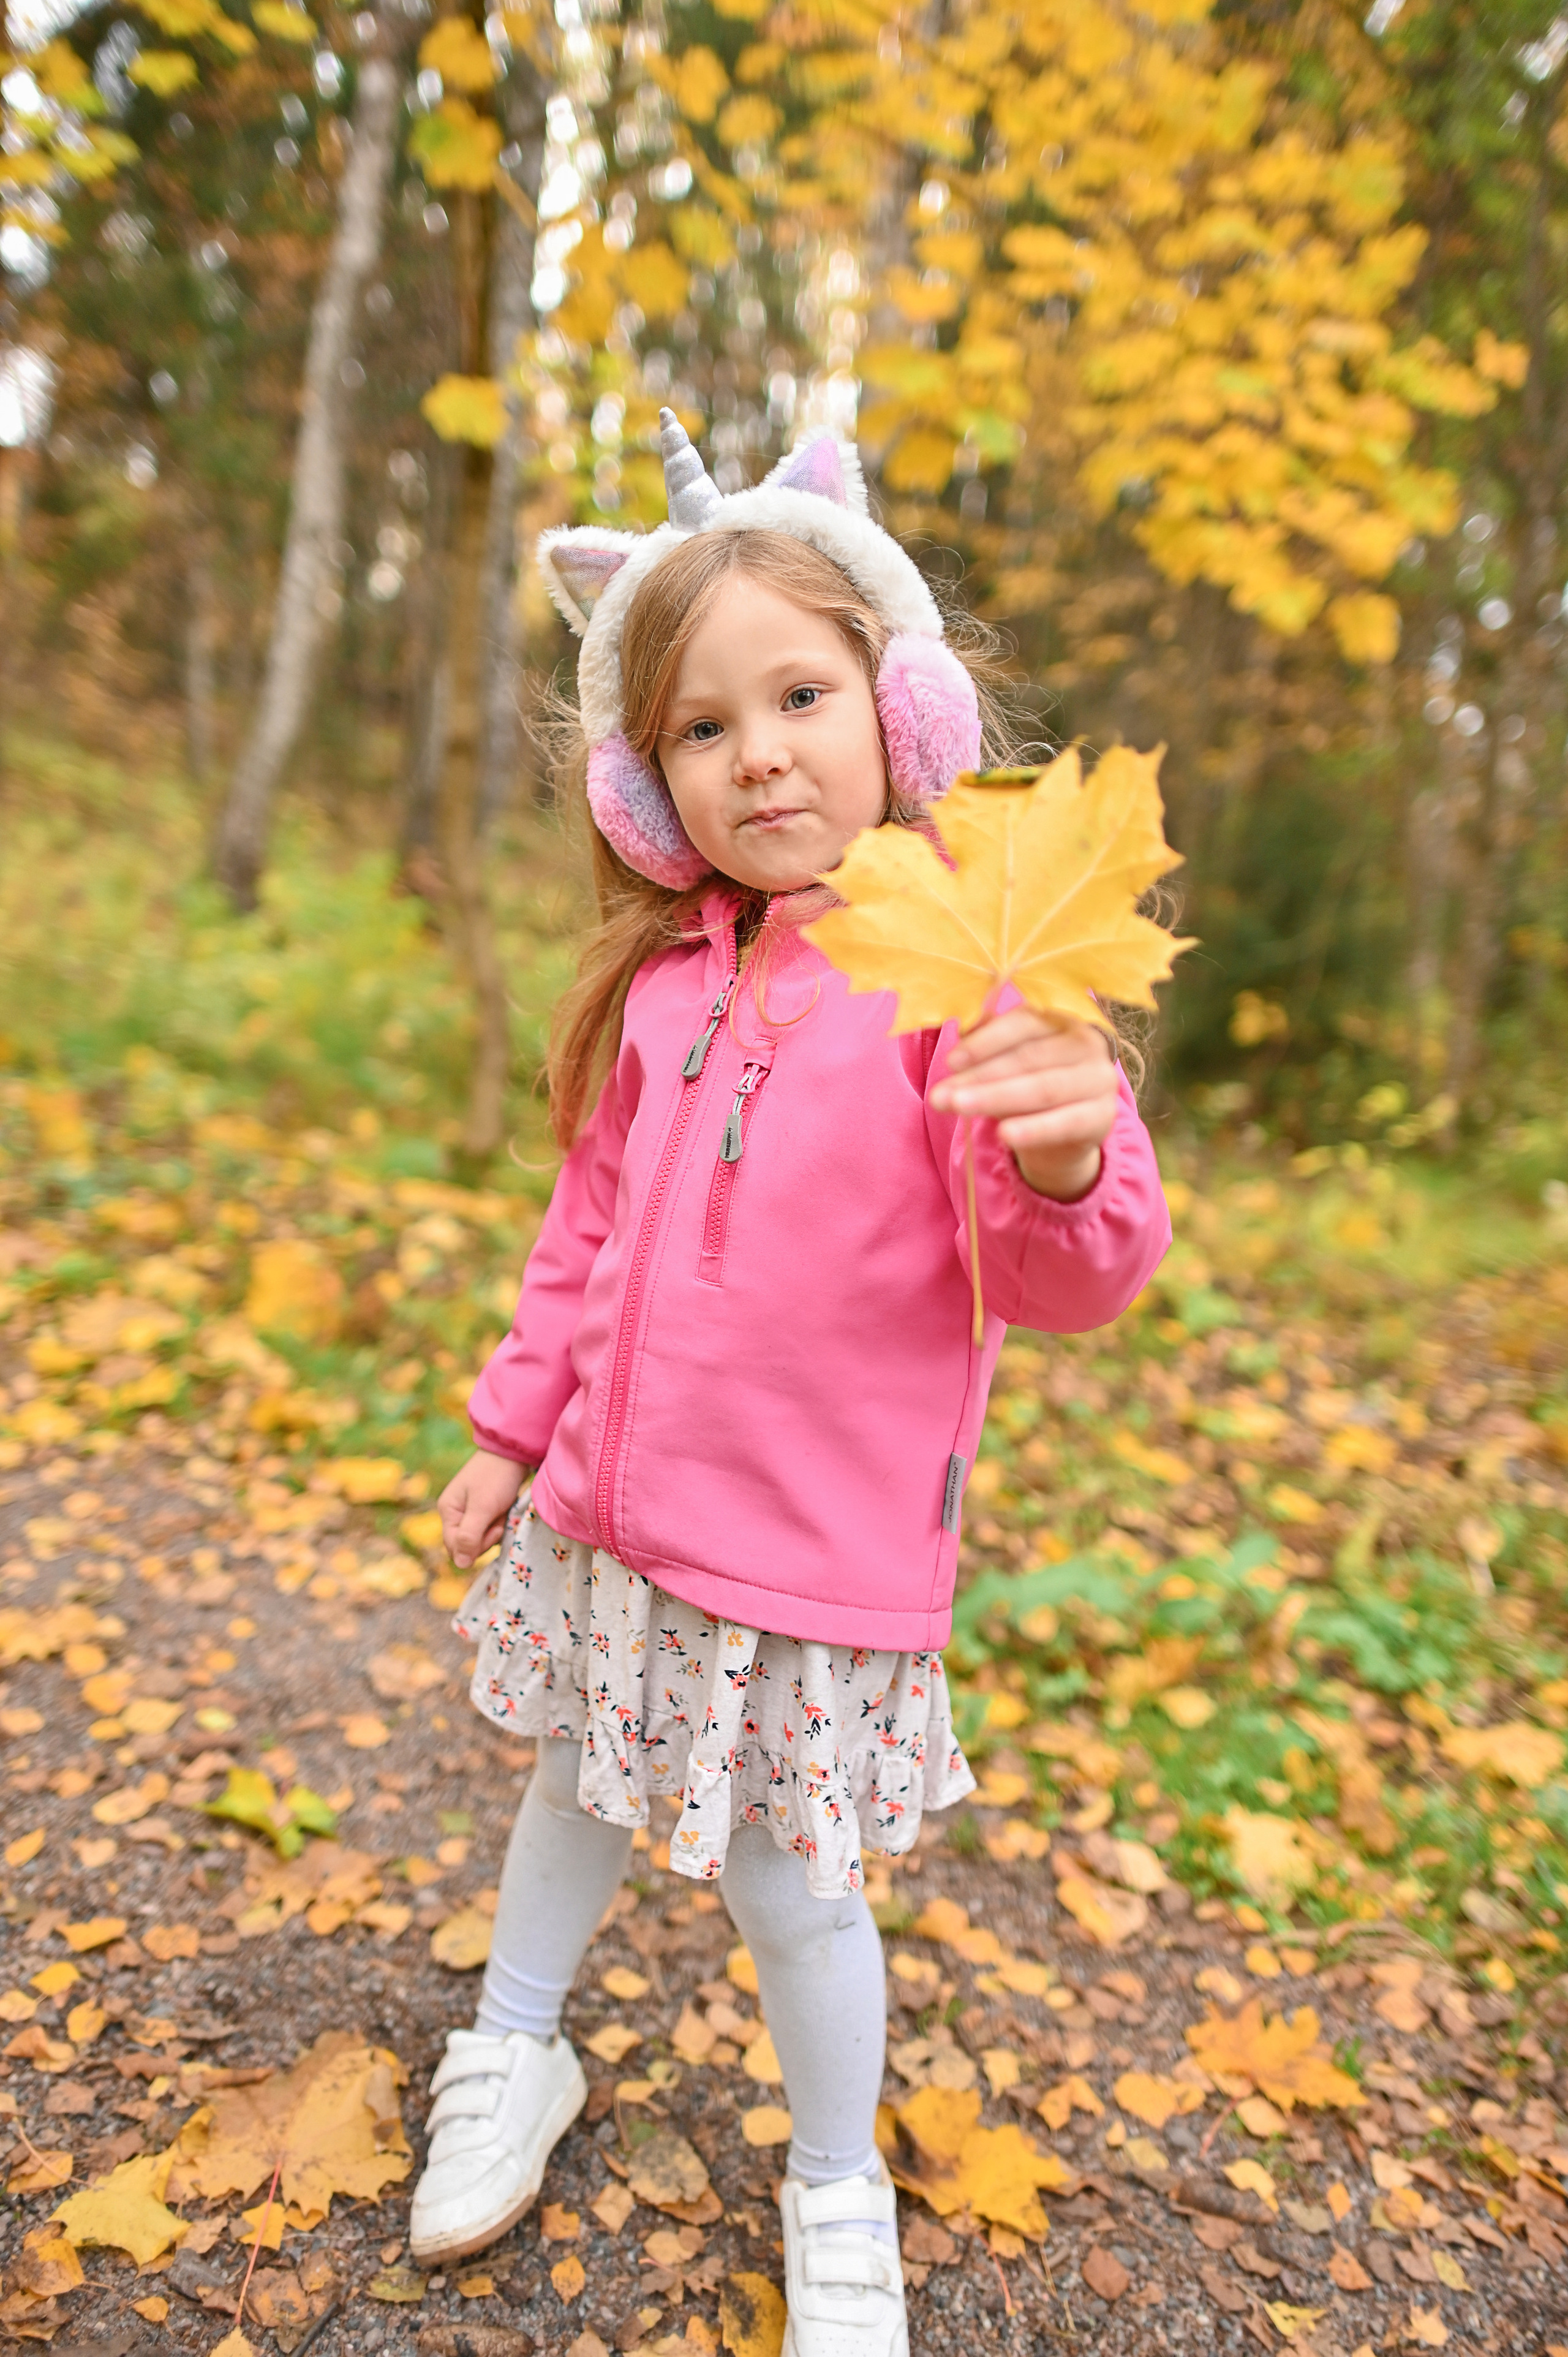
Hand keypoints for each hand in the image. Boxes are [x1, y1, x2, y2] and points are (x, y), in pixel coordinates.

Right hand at [440, 1449, 530, 1569]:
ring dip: (495, 1530)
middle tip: (499, 1520)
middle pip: (467, 1545)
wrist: (513, 1451)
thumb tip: (460, 1565)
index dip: (475, 1547)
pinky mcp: (484, 1509)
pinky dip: (500, 1523)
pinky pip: (490, 1528)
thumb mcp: (482, 1508)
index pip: (454, 1547)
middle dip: (486, 1538)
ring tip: (503, 1512)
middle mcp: (455, 1512)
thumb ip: (469, 1537)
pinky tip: (506, 1511)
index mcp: (448, 1510)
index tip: (494, 1530)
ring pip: (481, 1538)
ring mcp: (470, 1511)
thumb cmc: (496, 1477)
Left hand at [930, 1008, 1117, 1200]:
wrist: (1063, 1135)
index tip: (950, 1062)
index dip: (985, 1042)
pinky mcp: (1104, 1116)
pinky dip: (1034, 1129)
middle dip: (981, 1077)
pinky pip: (1066, 1122)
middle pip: (1029, 1058)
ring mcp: (1100, 1079)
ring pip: (1043, 1088)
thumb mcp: (1007, 1060)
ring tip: (959, 1108)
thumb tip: (964, 1025)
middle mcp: (1087, 1042)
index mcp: (1062, 1018)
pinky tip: (1005, 1135)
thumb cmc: (1028, 1084)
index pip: (1023, 1023)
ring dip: (997, 1098)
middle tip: (940, 1095)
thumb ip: (987, 1041)